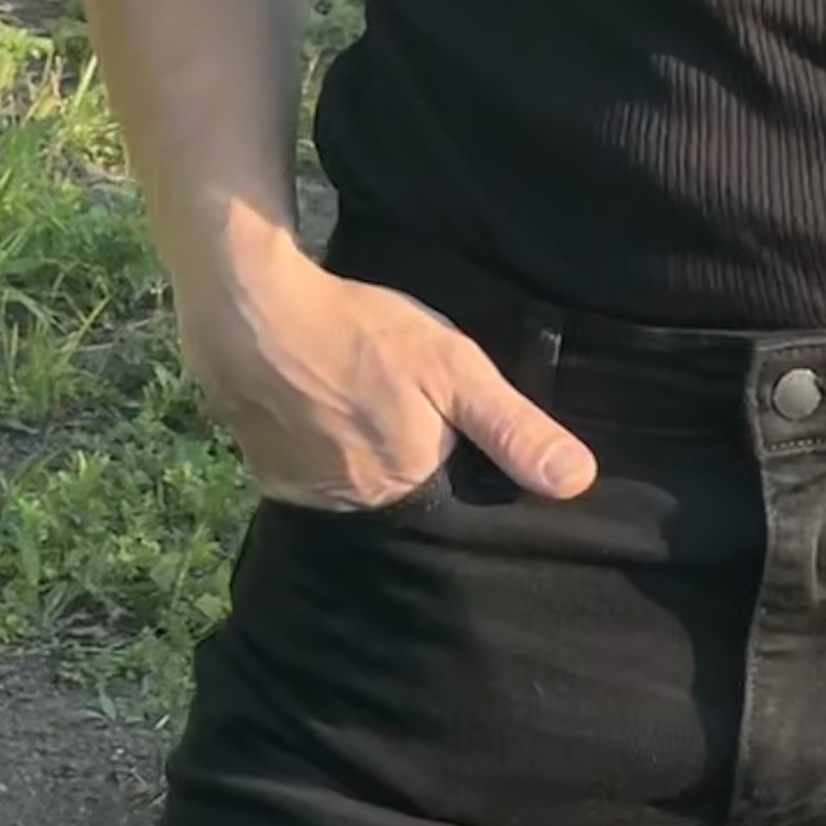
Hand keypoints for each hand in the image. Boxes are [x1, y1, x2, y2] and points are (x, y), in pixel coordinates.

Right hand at [174, 232, 597, 512]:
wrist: (248, 312)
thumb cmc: (359, 334)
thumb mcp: (453, 366)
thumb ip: (512, 427)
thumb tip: (576, 483)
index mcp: (410, 490)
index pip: (456, 503)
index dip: (463, 469)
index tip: (460, 435)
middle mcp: (357, 512)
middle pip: (406, 499)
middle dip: (416, 469)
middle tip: (406, 414)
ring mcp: (307, 499)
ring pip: (359, 491)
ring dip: (369, 465)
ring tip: (369, 416)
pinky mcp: (269, 479)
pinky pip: (314, 482)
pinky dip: (326, 459)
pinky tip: (329, 419)